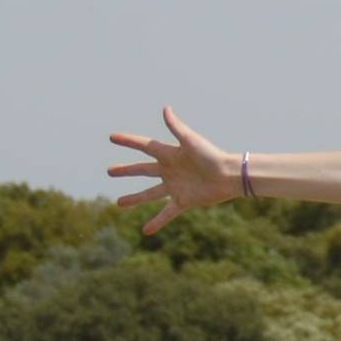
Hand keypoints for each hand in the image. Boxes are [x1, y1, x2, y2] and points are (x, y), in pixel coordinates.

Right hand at [107, 106, 238, 233]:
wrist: (230, 176)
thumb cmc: (211, 155)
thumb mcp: (191, 141)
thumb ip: (176, 127)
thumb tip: (165, 108)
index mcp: (169, 154)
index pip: (144, 146)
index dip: (128, 141)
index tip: (112, 137)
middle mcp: (169, 170)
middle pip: (143, 170)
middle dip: (126, 170)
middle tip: (110, 171)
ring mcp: (175, 186)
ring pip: (149, 193)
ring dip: (134, 198)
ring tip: (118, 203)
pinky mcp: (183, 201)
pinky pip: (167, 213)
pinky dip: (157, 222)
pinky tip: (145, 231)